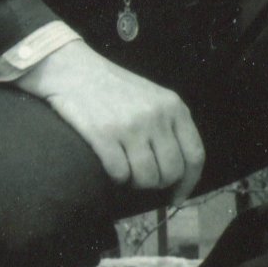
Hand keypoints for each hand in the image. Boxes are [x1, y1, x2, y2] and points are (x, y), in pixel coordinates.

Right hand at [18, 39, 205, 203]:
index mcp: (174, 107)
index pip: (194, 155)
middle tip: (143, 178)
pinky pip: (120, 173)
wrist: (73, 70)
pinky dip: (116, 177)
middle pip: (171, 171)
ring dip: (136, 182)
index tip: (177, 196)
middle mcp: (156, 117)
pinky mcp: (103, 134)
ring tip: (126, 172)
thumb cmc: (113, 87)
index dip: (188, 182)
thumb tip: (178, 170)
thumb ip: (169, 126)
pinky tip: (110, 166)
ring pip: (147, 177)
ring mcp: (130, 126)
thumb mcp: (152, 97)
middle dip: (158, 183)